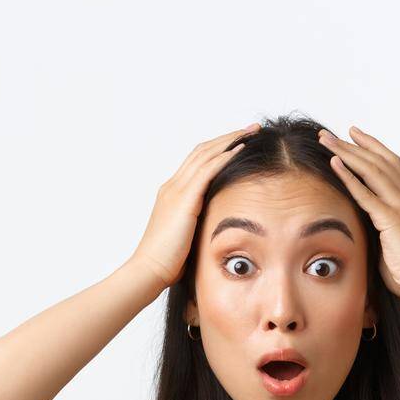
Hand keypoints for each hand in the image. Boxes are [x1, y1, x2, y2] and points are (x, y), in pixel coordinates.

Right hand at [129, 122, 260, 289]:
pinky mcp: (184, 200)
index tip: (239, 142)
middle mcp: (173, 186)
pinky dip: (224, 157)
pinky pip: (207, 171)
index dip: (218, 149)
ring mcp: (177, 191)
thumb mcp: (186, 237)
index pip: (197, 161)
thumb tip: (216, 227)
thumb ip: (199, 225)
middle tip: (251, 128)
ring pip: (205, 154)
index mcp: (172, 193)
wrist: (149, 270)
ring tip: (251, 131)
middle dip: (227, 137)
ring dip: (230, 140)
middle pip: (202, 151)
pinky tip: (240, 150)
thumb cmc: (167, 262)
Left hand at [319, 125, 399, 301]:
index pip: (391, 165)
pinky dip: (349, 177)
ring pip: (372, 170)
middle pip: (379, 161)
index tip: (353, 134)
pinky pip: (367, 194)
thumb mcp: (392, 241)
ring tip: (325, 140)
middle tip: (329, 133)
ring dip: (346, 153)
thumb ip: (379, 225)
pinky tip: (334, 164)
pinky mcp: (393, 220)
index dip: (371, 147)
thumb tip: (359, 221)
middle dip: (352, 144)